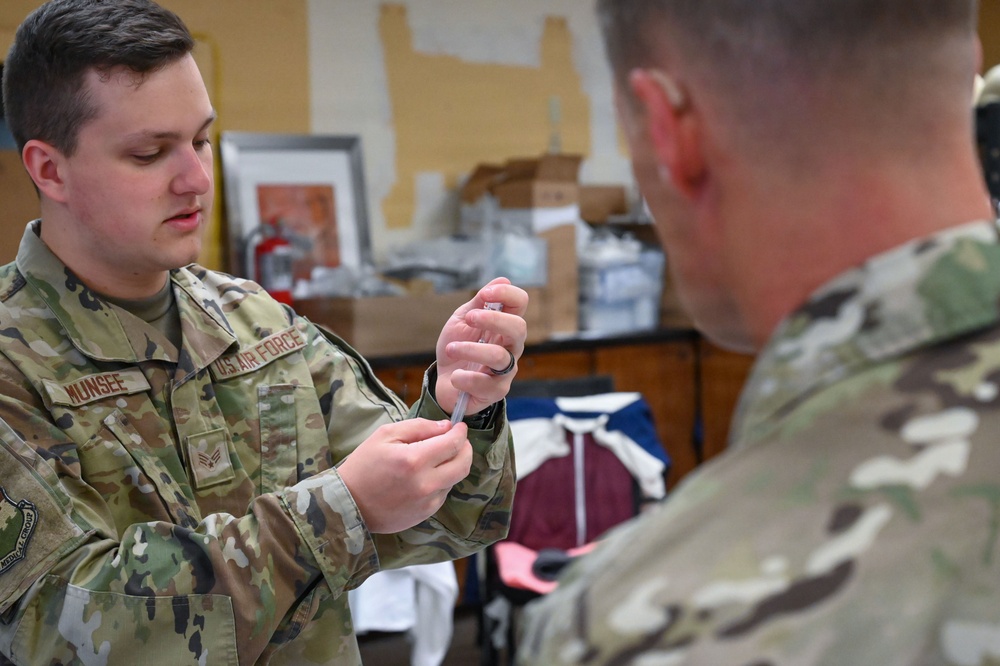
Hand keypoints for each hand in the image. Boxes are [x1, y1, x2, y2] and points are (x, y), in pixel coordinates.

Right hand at [337, 418, 472, 533]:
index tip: (459, 427)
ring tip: (436, 458)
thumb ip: (419, 427)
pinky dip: (441, 481)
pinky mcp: (426, 514)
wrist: (348, 504)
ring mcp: (427, 502)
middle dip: (465, 449)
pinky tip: (425, 476)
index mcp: (414, 460)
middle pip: (463, 464)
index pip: (453, 444)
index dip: (460, 433)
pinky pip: (443, 493)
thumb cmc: (364, 465)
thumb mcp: (386, 435)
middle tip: (457, 441)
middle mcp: (426, 484)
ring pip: (455, 479)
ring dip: (452, 465)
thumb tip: (446, 427)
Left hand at [435, 278, 528, 419]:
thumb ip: (479, 303)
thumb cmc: (457, 348)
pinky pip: (487, 384)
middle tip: (469, 318)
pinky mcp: (496, 391)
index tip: (486, 293)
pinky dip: (466, 378)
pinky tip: (455, 376)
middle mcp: (511, 346)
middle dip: (494, 319)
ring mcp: (506, 370)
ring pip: (500, 357)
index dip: (507, 294)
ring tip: (451, 348)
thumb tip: (503, 279)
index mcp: (504, 325)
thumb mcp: (462, 321)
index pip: (520, 303)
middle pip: (519, 328)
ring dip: (472, 349)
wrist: (444, 381)